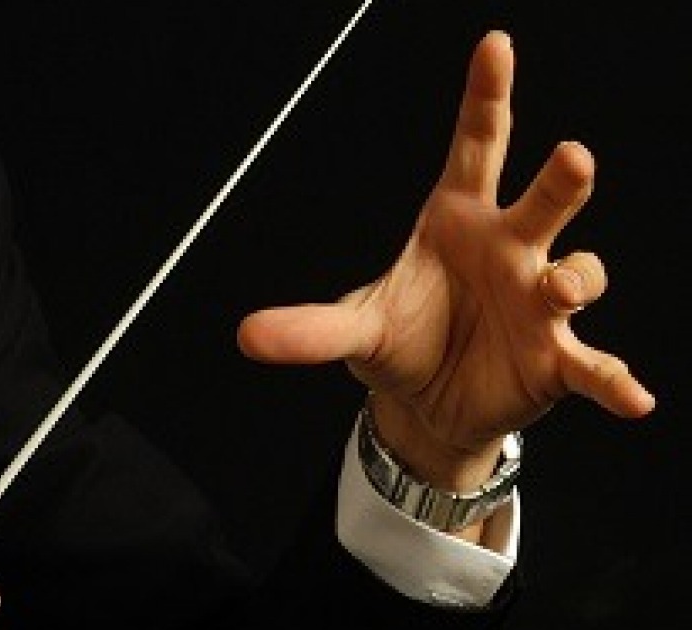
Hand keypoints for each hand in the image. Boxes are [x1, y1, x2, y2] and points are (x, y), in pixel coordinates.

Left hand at [235, 31, 653, 505]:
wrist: (427, 403)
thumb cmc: (401, 341)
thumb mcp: (354, 329)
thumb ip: (310, 329)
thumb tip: (246, 335)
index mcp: (457, 221)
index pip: (476, 147)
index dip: (486, 97)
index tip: (495, 45)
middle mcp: (509, 250)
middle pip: (541, 201)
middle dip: (560, 180)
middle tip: (571, 156)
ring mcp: (540, 302)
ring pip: (579, 272)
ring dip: (577, 277)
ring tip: (557, 289)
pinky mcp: (556, 358)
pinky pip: (593, 364)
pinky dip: (614, 380)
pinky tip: (633, 398)